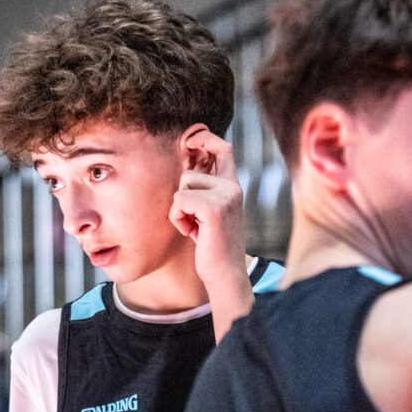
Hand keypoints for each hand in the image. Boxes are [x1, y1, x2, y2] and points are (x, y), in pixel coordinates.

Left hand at [169, 128, 246, 289]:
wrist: (225, 273)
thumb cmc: (213, 245)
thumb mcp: (210, 212)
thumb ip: (204, 190)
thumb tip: (187, 163)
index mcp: (233, 186)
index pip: (223, 148)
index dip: (204, 138)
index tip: (189, 141)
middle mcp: (232, 187)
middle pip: (190, 173)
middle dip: (181, 196)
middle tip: (193, 220)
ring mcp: (225, 196)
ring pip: (183, 187)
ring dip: (179, 210)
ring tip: (195, 227)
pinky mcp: (214, 208)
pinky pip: (179, 202)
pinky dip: (178, 219)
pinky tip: (192, 233)